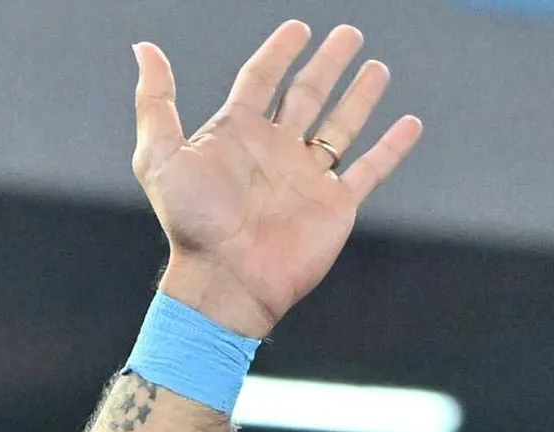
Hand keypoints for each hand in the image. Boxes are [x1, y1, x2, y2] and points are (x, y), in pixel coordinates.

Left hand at [132, 23, 422, 335]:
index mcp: (236, 135)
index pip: (261, 79)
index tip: (298, 28)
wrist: (226, 281)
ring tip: (376, 67)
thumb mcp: (159, 157)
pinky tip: (409, 124)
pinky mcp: (335, 204)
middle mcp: (275, 151)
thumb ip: (155, 102)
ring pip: (341, 125)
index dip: (278, 52)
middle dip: (328, 64)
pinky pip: (369, 170)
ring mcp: (307, 177)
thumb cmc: (190, 225)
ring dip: (359, 96)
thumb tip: (144, 49)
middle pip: (308, 94)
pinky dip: (392, 148)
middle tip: (348, 34)